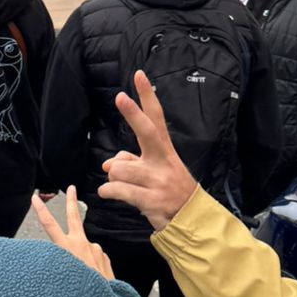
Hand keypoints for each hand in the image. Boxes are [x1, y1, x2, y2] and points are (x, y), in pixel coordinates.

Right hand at [30, 187, 113, 280]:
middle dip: (71, 201)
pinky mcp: (104, 255)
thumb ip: (62, 260)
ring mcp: (94, 249)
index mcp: (67, 248)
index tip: (35, 198)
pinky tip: (94, 277)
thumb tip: (66, 255)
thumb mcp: (63, 276)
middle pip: (74, 217)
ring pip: (85, 246)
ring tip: (84, 275)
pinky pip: (95, 257)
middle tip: (71, 188)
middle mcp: (81, 244)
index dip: (41, 211)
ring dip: (82, 256)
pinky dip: (92, 265)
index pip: (50, 225)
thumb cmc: (82, 291)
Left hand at [97, 71, 198, 229]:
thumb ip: (130, 162)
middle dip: (132, 113)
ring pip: (118, 168)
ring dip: (113, 178)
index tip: (138, 76)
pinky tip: (112, 194)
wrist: (190, 220)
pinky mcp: (150, 200)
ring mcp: (158, 180)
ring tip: (124, 186)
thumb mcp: (154, 172)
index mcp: (164, 150)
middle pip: (146, 132)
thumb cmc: (168, 191)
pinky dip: (108, 192)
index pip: (156, 117)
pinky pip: (116, 189)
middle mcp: (162, 161)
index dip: (147, 96)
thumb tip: (106, 165)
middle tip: (120, 97)